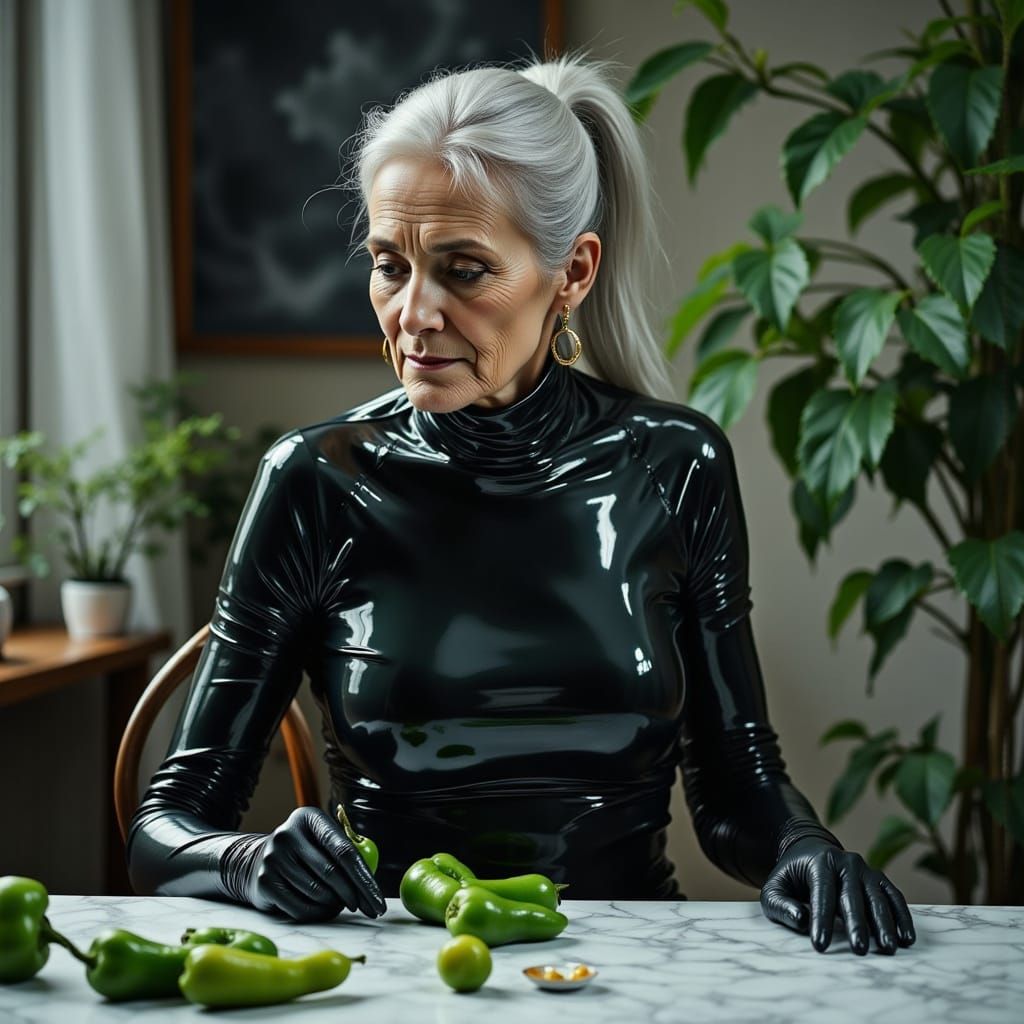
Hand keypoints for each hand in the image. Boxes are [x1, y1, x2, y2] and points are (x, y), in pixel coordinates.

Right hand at [232, 807, 386, 922]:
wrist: (256, 860)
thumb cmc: (304, 852)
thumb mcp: (322, 840)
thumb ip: (347, 852)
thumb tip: (373, 885)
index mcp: (310, 818)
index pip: (344, 850)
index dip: (364, 878)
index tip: (378, 900)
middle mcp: (288, 834)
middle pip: (332, 873)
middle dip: (355, 895)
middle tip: (368, 909)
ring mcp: (273, 858)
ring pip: (317, 893)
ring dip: (335, 904)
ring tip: (339, 903)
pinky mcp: (264, 882)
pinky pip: (300, 908)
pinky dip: (317, 913)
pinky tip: (322, 908)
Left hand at [759, 838, 915, 954]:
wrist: (811, 851)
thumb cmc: (792, 877)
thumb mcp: (775, 887)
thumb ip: (781, 905)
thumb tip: (801, 921)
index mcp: (820, 862)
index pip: (821, 893)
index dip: (821, 919)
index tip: (820, 944)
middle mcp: (846, 863)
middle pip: (852, 896)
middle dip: (856, 923)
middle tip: (859, 949)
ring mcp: (866, 870)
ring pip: (877, 897)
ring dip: (884, 923)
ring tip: (887, 947)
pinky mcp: (879, 879)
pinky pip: (894, 897)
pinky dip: (902, 916)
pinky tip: (906, 938)